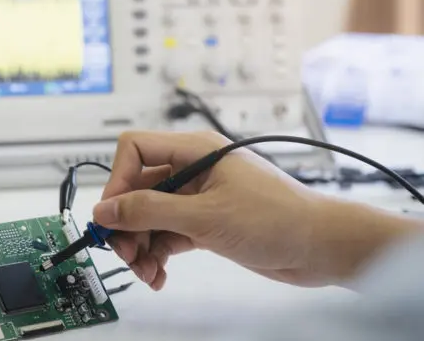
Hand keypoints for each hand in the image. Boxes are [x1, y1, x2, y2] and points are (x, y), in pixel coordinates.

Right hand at [93, 131, 419, 289]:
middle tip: (125, 252)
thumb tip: (106, 209)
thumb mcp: (204, 216)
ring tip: (145, 271)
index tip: (112, 215)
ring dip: (140, 245)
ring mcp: (197, 198)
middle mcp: (192, 171)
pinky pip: (166, 235)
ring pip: (150, 216)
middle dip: (127, 223)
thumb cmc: (278, 218)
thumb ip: (149, 211)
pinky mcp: (204, 223)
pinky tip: (158, 275)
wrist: (320, 247)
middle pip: (138, 189)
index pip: (136, 150)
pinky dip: (158, 255)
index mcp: (194, 151)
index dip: (118, 180)